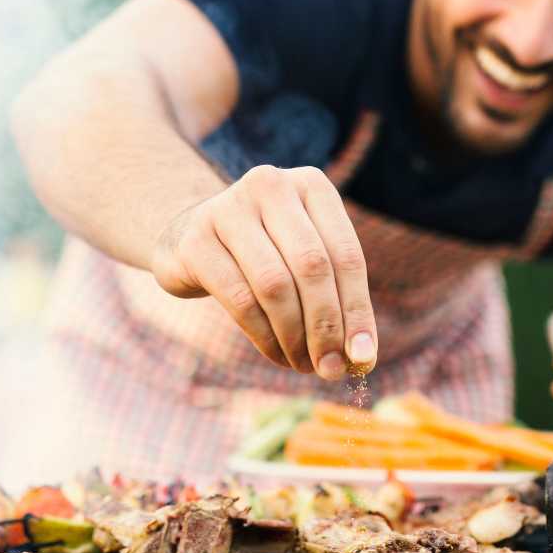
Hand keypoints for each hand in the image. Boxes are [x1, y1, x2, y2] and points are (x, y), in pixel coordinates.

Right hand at [150, 164, 376, 380]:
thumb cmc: (264, 252)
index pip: (346, 254)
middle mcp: (271, 185)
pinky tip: (276, 353)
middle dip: (326, 327)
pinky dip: (264, 336)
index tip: (363, 357)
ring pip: (275, 285)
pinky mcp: (195, 240)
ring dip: (294, 336)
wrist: (189, 236)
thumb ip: (336, 298)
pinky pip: (240, 299)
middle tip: (330, 368)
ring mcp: (228, 208)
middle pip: (312, 267)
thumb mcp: (305, 259)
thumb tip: (361, 357)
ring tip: (303, 364)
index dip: (357, 310)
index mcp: (311, 184)